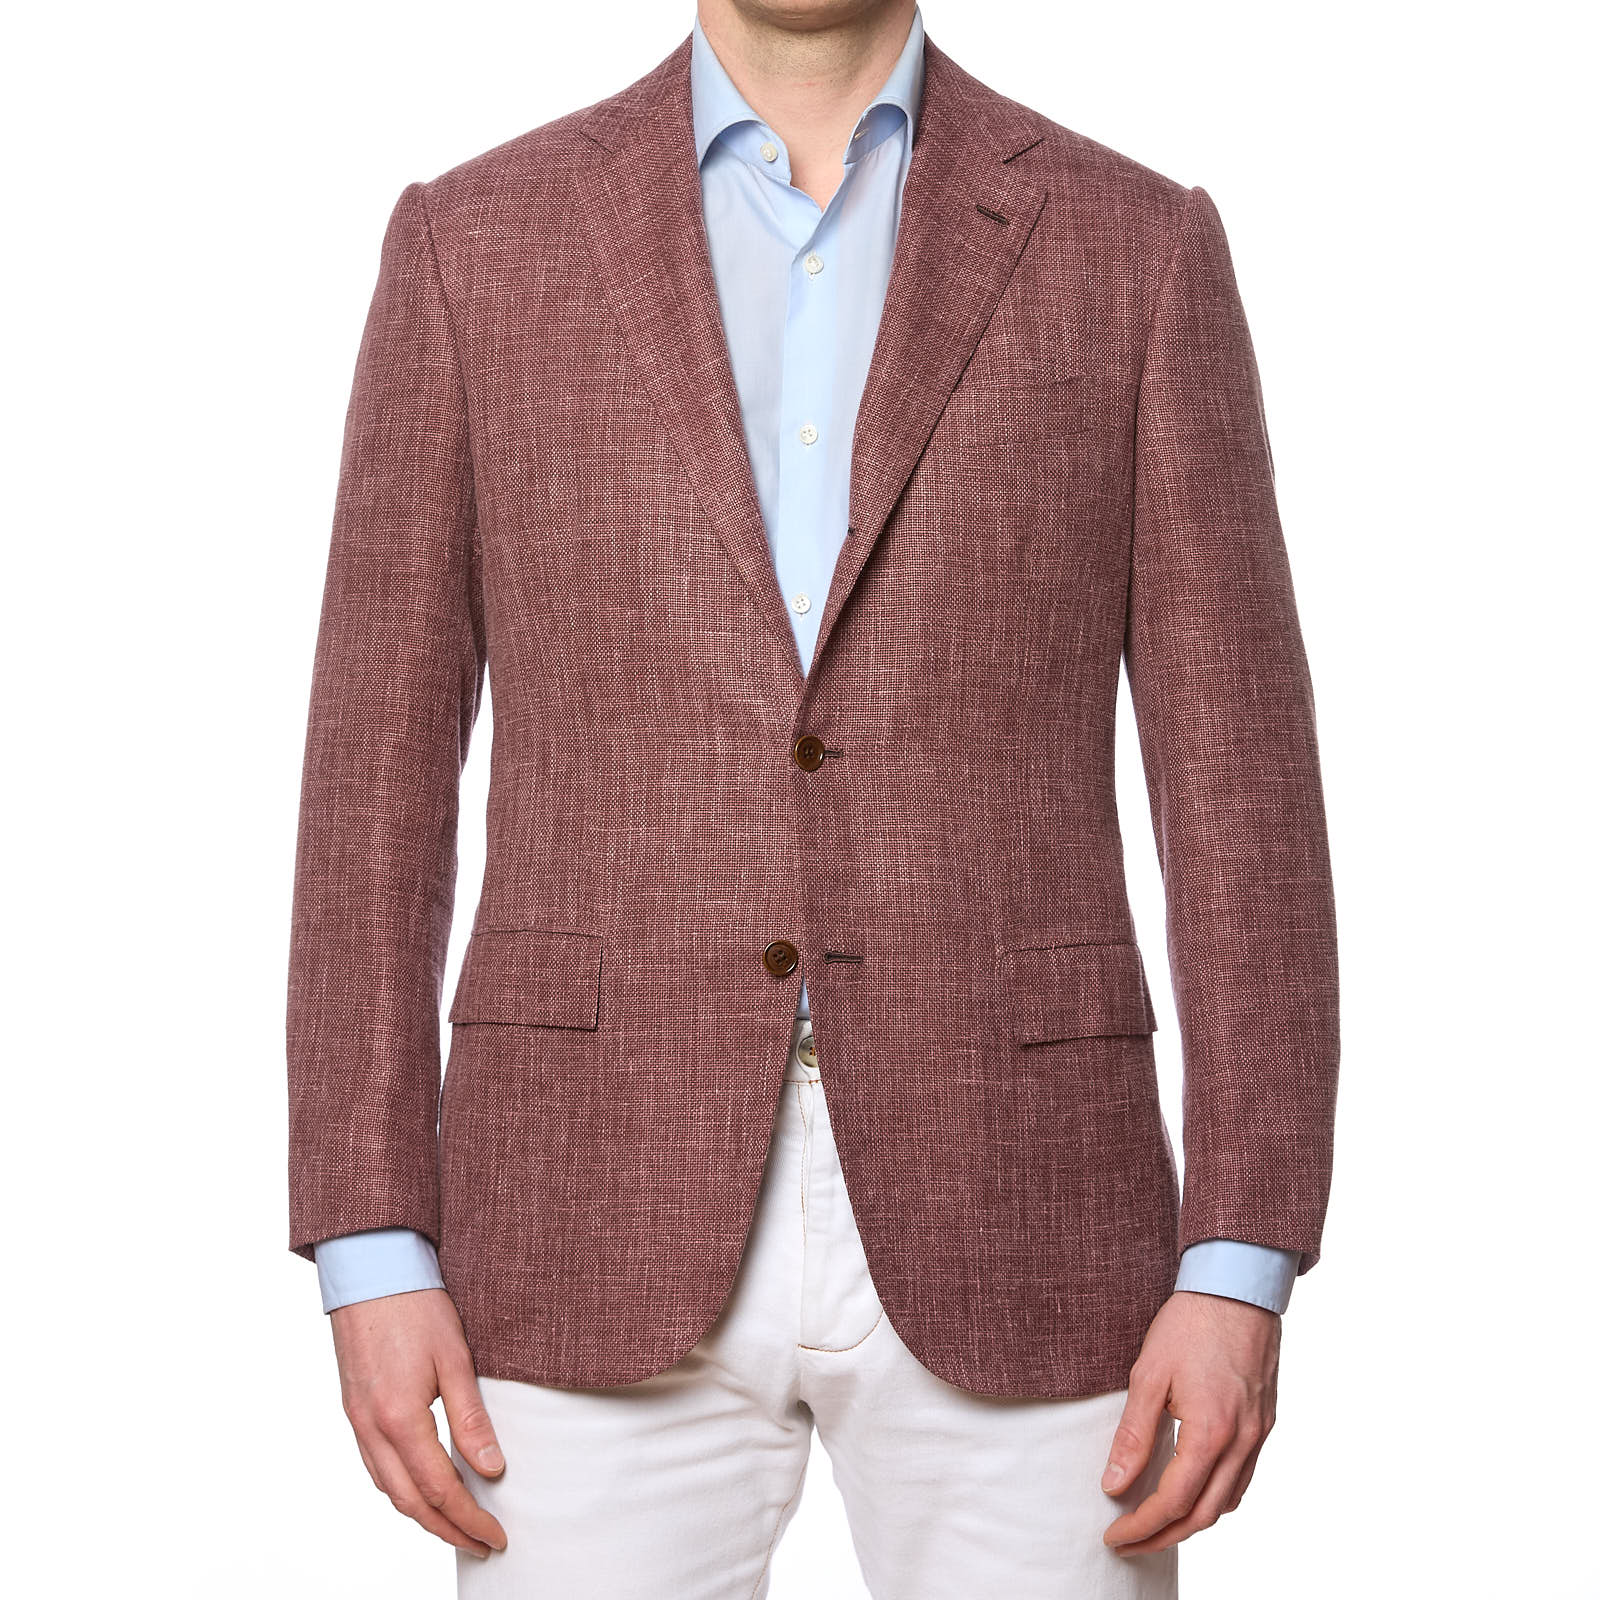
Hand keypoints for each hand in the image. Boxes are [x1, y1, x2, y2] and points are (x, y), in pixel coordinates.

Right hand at [330, 1288, 508, 1557]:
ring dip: (423, 1516)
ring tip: (457, 1526)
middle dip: (448, 1530)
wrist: (370, 1269)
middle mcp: (372, 1429)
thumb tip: (492, 1469)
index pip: (441, 1490)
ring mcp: (357, 1421)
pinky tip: (420, 1488)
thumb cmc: (416, 1305)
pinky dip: (400, 1489)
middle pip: (410, 1502)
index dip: (471, 1518)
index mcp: (400, 1419)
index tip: (498, 1535)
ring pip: (388, 1489)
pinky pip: (374, 1467)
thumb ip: (471, 1418)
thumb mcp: (455, 1358)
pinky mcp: (353, 1409)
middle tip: (483, 1544)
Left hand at [1101, 1290, 1279, 1554]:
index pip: (1173, 1501)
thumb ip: (1133, 1435)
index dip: (1140, 1525)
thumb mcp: (1148, 1375)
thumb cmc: (1190, 1323)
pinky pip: (1243, 1479)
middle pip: (1203, 1515)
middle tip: (1128, 1543)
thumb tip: (1114, 1485)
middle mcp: (1243, 1442)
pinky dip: (1216, 1498)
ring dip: (1191, 1522)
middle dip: (1163, 1536)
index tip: (1113, 1535)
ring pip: (1227, 1502)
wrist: (1237, 1286)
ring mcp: (1259, 1434)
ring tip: (1154, 1524)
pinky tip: (1193, 1492)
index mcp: (1211, 1432)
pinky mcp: (1265, 1423)